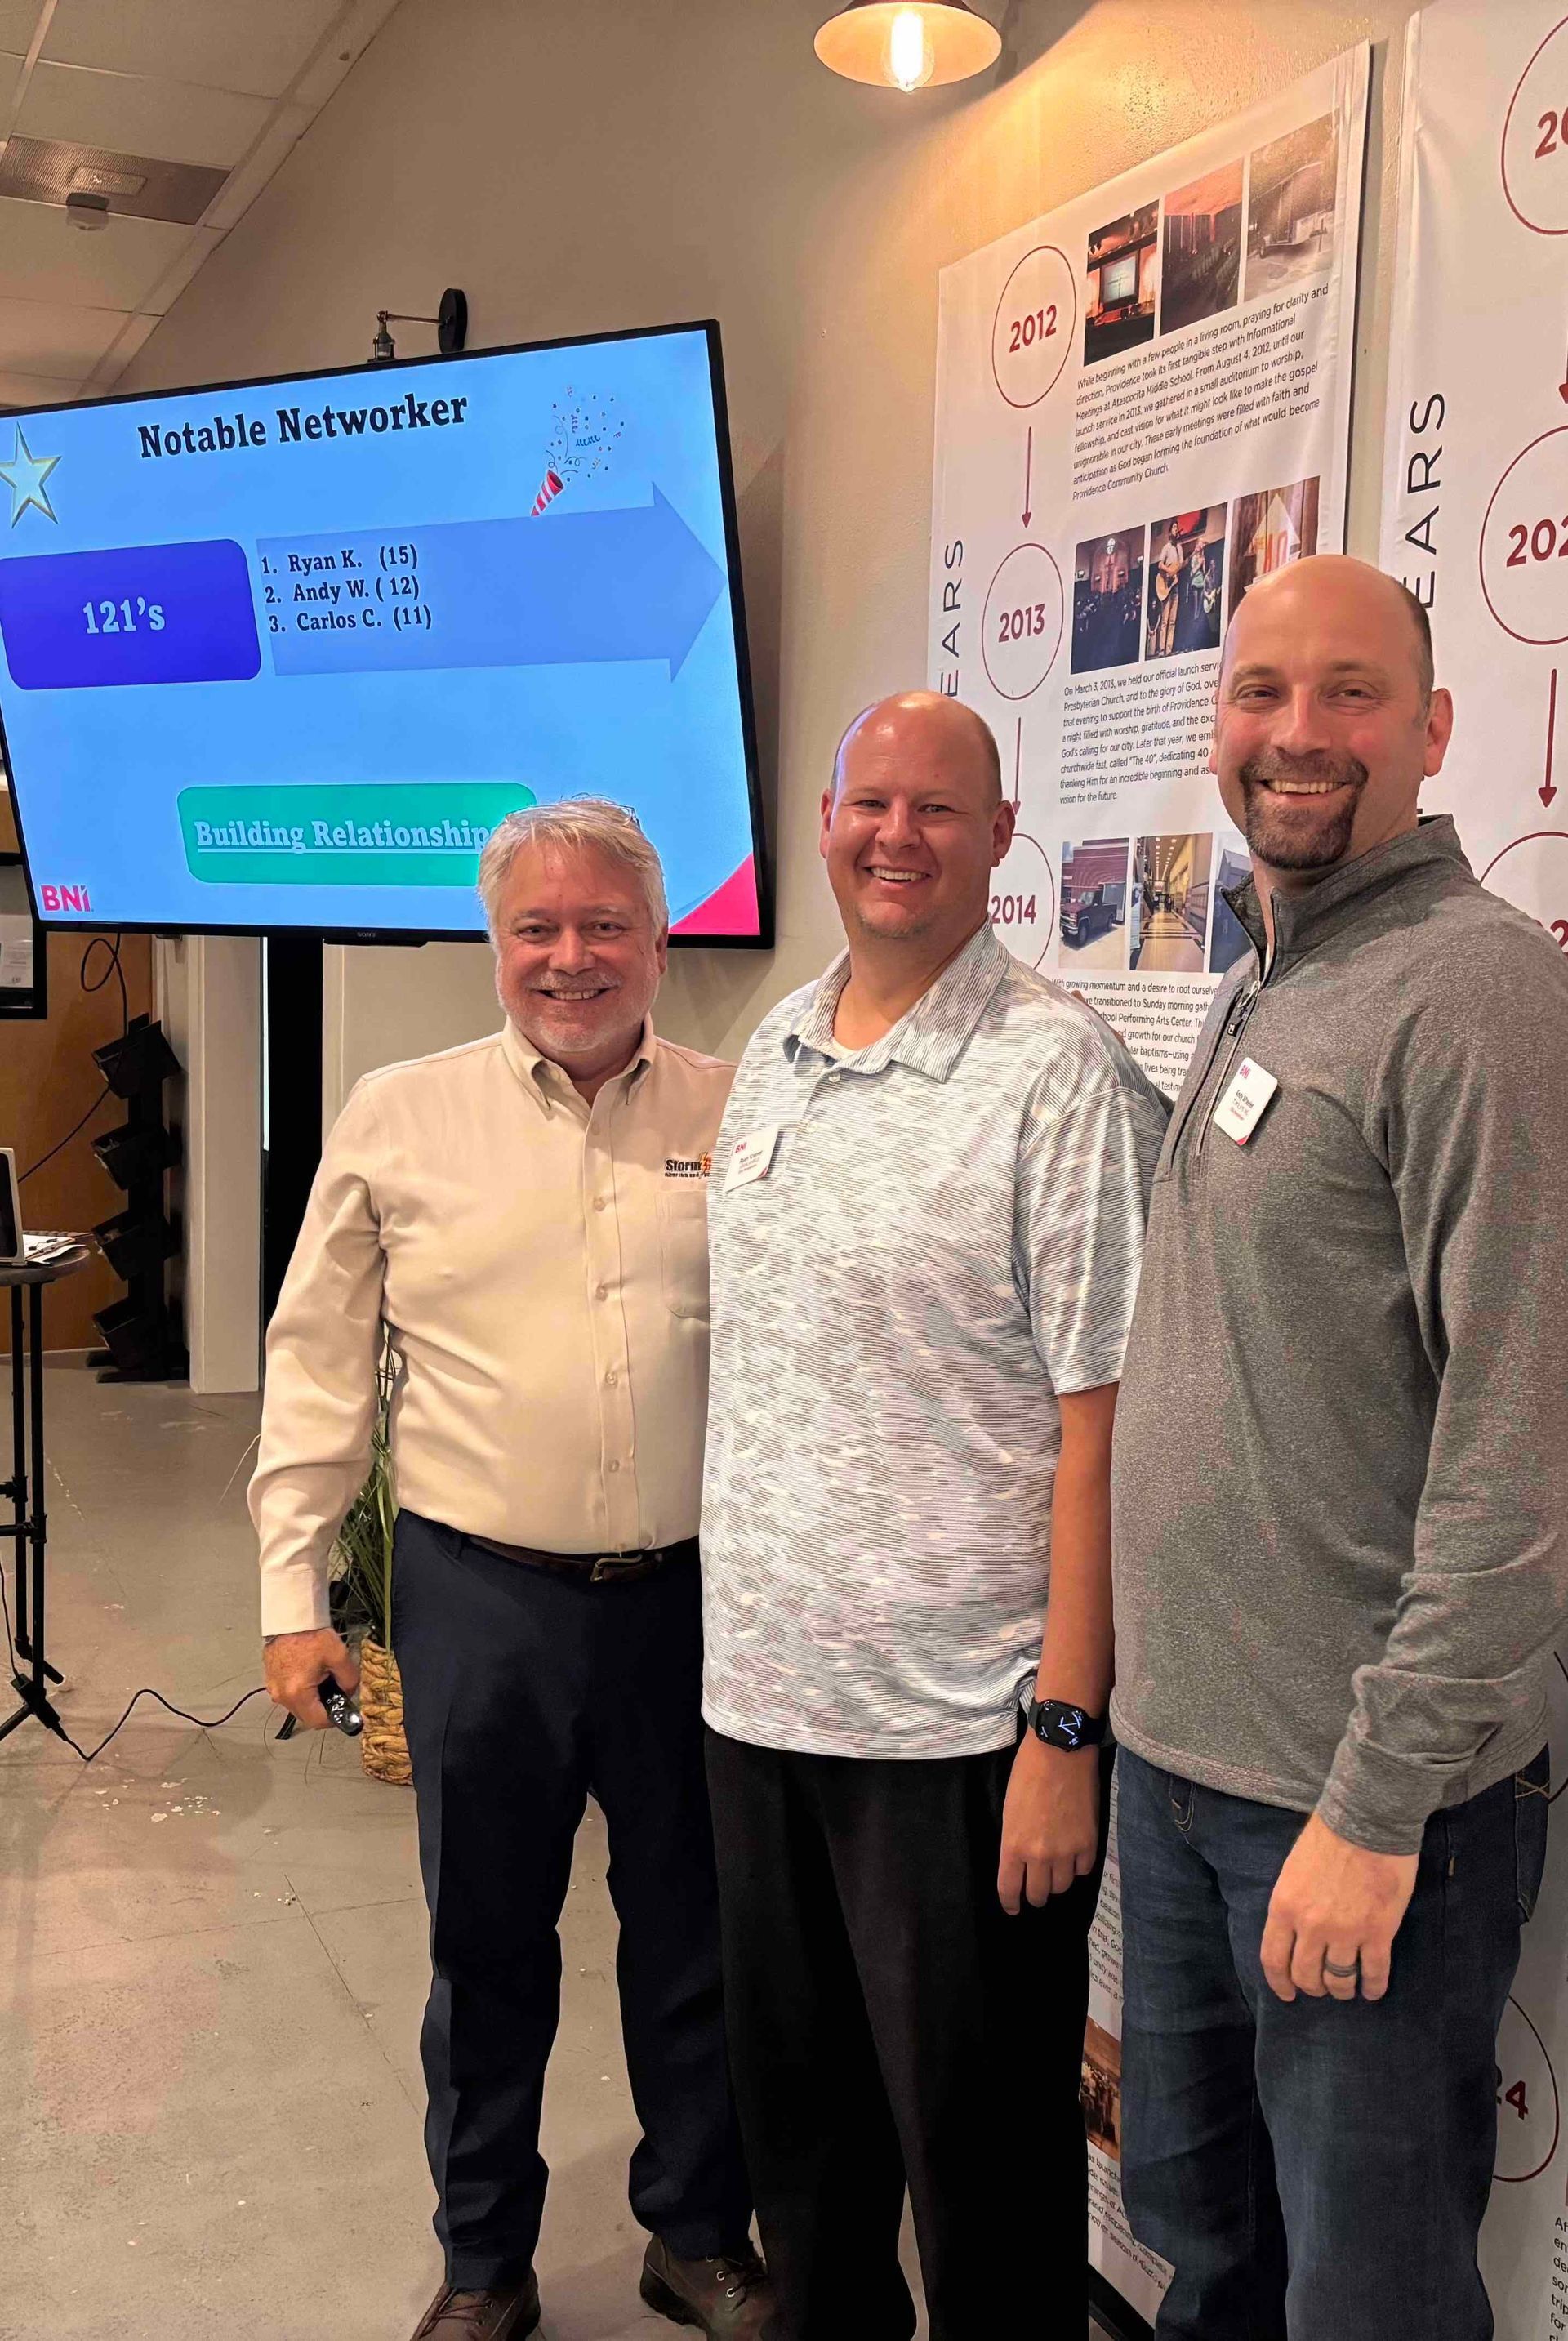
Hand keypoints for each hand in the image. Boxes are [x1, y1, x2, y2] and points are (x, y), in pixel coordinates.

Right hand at [264, 1627, 358, 1729]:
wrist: (290, 1618)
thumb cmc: (312, 1635)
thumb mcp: (340, 1656)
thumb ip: (350, 1681)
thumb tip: (348, 1693)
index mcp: (297, 1693)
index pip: (318, 1722)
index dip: (334, 1719)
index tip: (343, 1707)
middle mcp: (281, 1695)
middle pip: (306, 1716)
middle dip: (322, 1707)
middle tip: (334, 1689)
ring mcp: (272, 1688)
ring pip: (296, 1705)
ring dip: (311, 1699)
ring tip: (321, 1678)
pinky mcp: (269, 1680)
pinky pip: (288, 1694)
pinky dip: (300, 1690)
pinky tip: (308, 1673)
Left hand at [998, 1735, 1100, 1912]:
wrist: (1060, 1751)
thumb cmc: (1027, 1773)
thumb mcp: (1010, 1810)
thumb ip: (1015, 1840)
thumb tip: (1021, 1862)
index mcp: (1013, 1845)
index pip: (1010, 1889)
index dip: (1011, 1903)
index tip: (1013, 1907)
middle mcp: (1039, 1855)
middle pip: (1038, 1894)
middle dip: (1034, 1894)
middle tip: (1035, 1888)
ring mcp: (1067, 1851)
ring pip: (1062, 1886)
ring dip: (1056, 1881)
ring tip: (1055, 1870)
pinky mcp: (1089, 1842)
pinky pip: (1083, 1870)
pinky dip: (1077, 1867)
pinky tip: (1073, 1857)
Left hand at [1260, 1812, 1418, 2003]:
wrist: (1366, 1822)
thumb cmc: (1328, 1837)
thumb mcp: (1292, 1870)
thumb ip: (1291, 1903)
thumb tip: (1295, 1929)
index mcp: (1284, 1908)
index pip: (1273, 1959)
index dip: (1280, 1983)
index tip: (1287, 1994)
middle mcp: (1310, 1927)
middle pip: (1306, 1976)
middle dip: (1314, 1987)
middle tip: (1322, 1987)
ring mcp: (1345, 1933)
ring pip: (1339, 1980)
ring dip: (1342, 1989)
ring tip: (1347, 1988)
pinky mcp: (1378, 1934)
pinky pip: (1373, 1974)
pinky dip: (1372, 1988)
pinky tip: (1372, 1991)